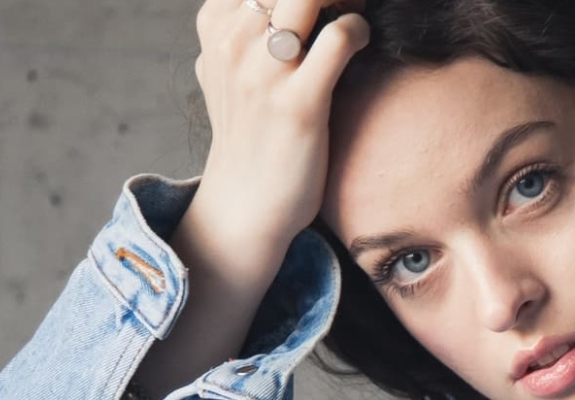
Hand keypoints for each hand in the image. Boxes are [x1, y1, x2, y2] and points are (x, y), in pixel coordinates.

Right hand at [189, 0, 369, 253]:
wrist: (245, 203)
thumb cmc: (248, 132)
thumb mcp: (226, 68)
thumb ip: (240, 28)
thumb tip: (270, 3)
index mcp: (215, 25)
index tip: (321, 2)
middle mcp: (233, 43)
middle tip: (346, 2)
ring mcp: (263, 73)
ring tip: (354, 17)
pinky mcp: (298, 104)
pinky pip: (338, 38)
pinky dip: (357, 30)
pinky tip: (359, 44)